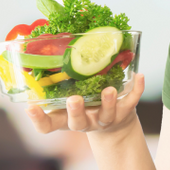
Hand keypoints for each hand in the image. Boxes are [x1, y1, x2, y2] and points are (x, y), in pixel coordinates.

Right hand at [25, 72, 144, 136]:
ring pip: (106, 115)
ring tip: (109, 89)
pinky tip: (139, 76)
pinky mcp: (124, 111)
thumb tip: (41, 44)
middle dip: (76, 112)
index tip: (30, 108)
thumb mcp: (66, 95)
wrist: (113, 124)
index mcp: (65, 118)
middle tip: (74, 99)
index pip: (47, 125)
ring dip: (108, 103)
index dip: (38, 120)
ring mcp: (105, 119)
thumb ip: (55, 78)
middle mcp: (84, 121)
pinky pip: (131, 101)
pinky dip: (136, 89)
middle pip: (77, 122)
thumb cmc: (83, 104)